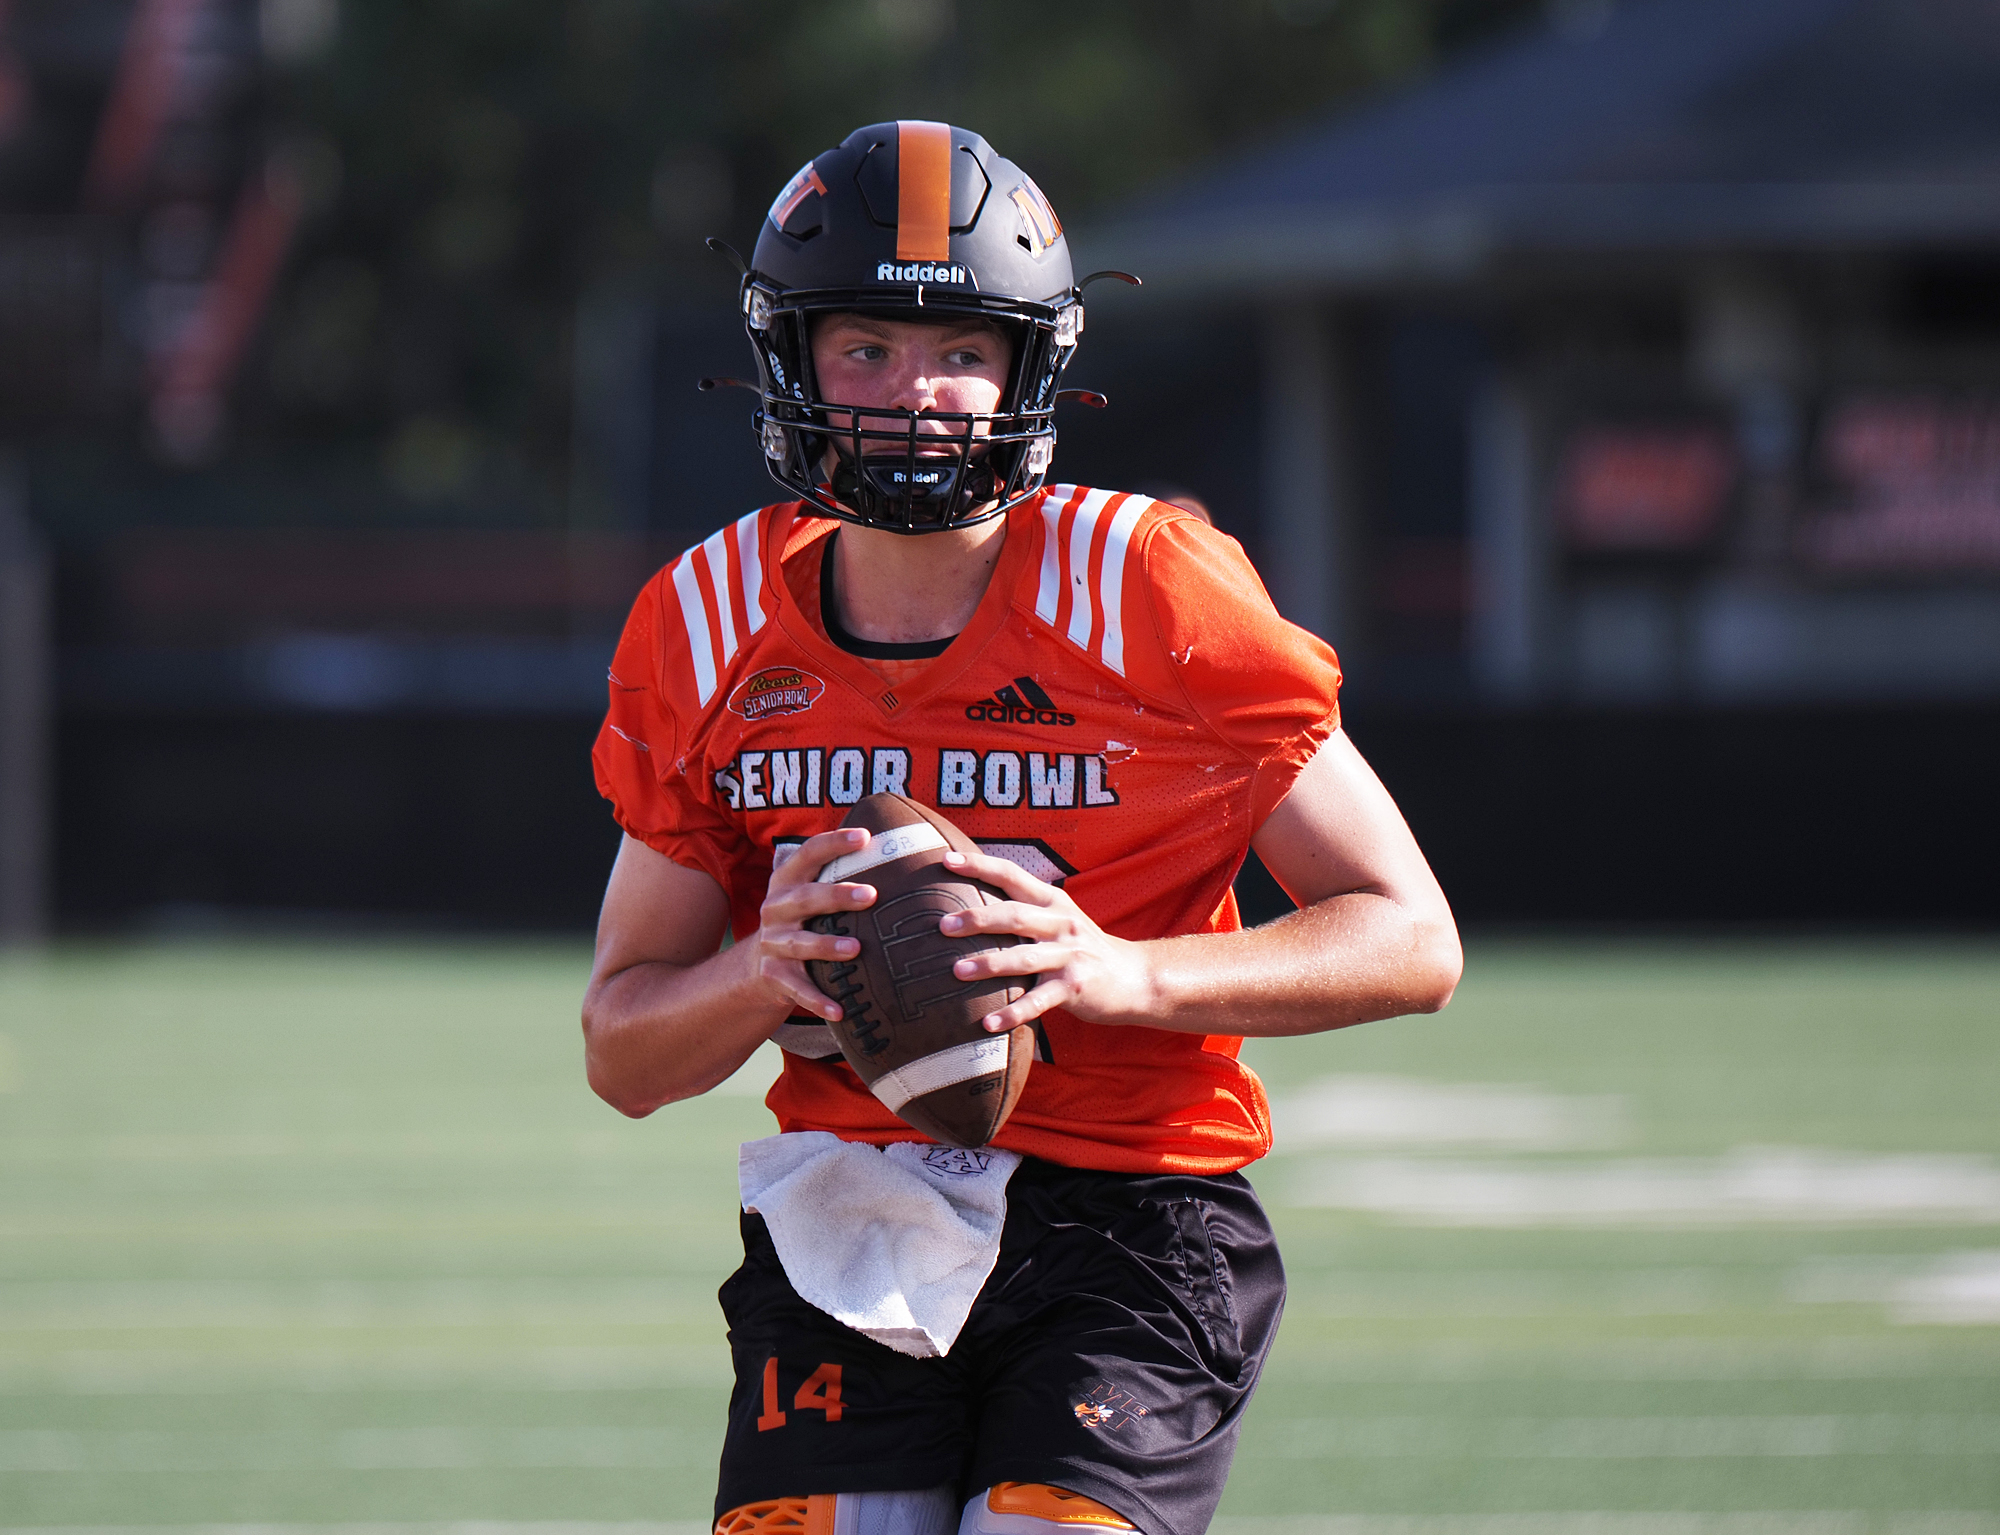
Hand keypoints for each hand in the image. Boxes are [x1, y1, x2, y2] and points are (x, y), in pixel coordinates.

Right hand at [752, 827, 877, 1021]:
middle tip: (872, 895)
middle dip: (838, 895)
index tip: (865, 836)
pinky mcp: (774, 975)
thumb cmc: (804, 920)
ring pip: (802, 944)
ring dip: (828, 947)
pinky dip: (818, 1001)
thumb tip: (900, 843)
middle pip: (807, 898)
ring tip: (857, 949)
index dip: (835, 843)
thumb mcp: (810, 893)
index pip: (809, 853)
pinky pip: (798, 989)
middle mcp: (777, 908)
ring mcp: (774, 943)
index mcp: (788, 880)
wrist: (758, 967)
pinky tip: (841, 1011)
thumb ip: (839, 873)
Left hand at [937, 849, 1153, 1030]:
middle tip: (942, 926)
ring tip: (957, 971)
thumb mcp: (1058, 918)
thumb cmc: (1081, 948)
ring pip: (1024, 958)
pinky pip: (1039, 1001)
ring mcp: (1070, 956)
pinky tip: (988, 1023)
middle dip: (977, 919)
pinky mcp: (1075, 988)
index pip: (1012, 875)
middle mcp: (1061, 923)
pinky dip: (1013, 1012)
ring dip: (989, 964)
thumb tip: (969, 905)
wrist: (1133, 976)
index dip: (980, 866)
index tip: (946, 860)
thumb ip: (1023, 910)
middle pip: (1014, 916)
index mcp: (1052, 901)